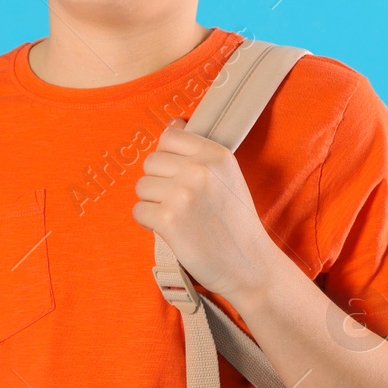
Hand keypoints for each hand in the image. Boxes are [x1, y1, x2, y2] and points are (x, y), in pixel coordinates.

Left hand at [132, 117, 283, 301]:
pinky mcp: (167, 220)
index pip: (170, 136)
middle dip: (158, 182)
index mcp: (216, 154)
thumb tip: (173, 124)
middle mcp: (199, 170)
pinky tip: (170, 230)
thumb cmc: (236, 221)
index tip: (178, 174)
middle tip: (179, 202)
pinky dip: (149, 222)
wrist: (248, 264)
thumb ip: (200, 152)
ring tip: (177, 216)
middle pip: (151, 162)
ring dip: (152, 203)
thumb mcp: (228, 176)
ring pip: (141, 186)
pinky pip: (139, 211)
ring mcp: (182, 194)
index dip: (168, 157)